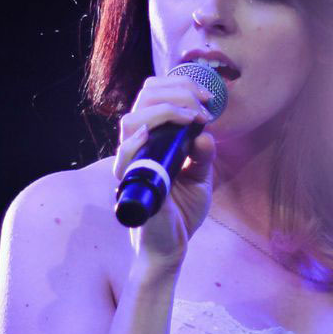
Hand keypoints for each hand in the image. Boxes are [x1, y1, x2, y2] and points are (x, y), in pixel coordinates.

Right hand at [112, 75, 217, 270]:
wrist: (172, 246)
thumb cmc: (182, 211)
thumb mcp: (201, 177)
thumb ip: (203, 155)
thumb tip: (204, 134)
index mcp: (154, 138)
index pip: (154, 96)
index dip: (180, 86)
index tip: (208, 98)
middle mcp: (139, 146)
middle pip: (143, 99)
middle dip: (176, 91)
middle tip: (203, 104)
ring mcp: (132, 163)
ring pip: (131, 120)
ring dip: (164, 110)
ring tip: (192, 118)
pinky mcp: (130, 184)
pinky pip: (124, 157)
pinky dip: (135, 142)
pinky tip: (151, 132)